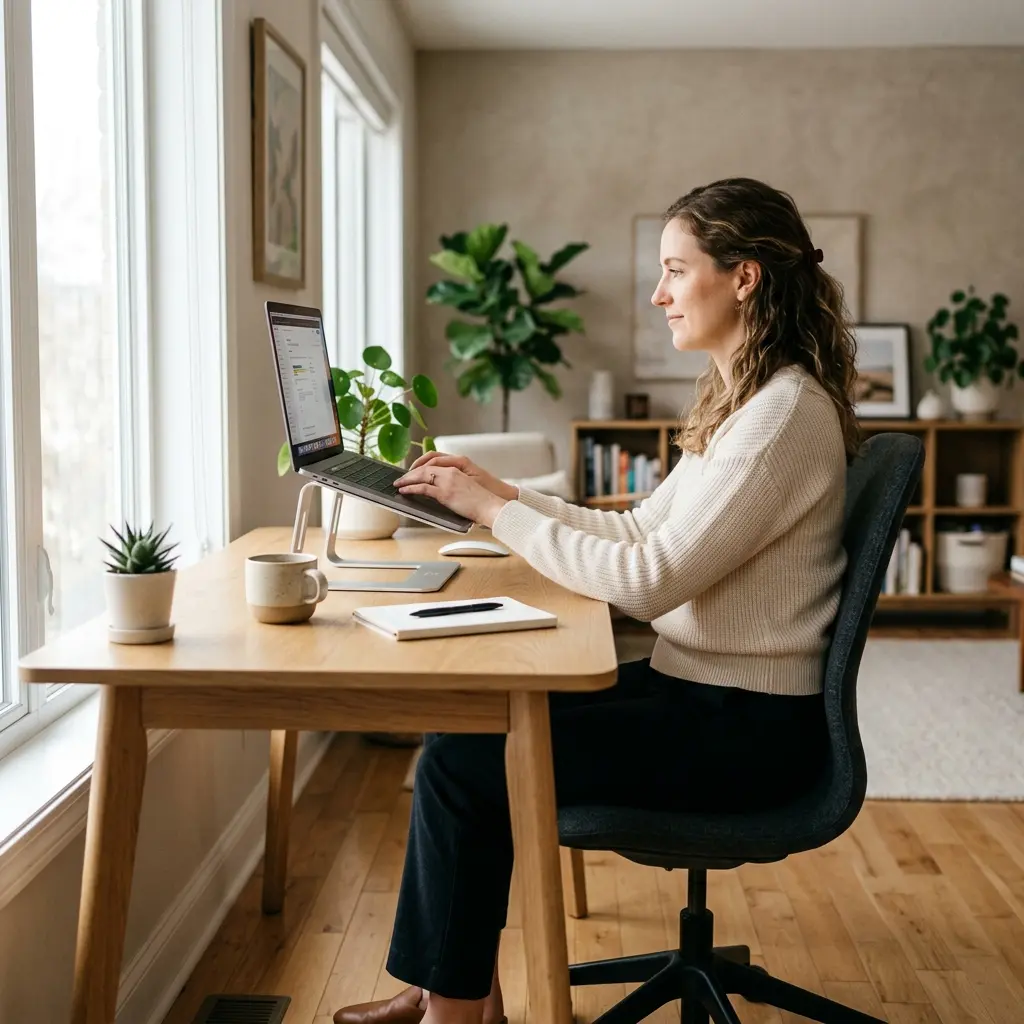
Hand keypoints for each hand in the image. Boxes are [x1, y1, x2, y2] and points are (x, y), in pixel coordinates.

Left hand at [393, 462, 509, 527]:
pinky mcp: (445, 493)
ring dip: (407, 479)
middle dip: (410, 472)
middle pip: (425, 466)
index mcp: (457, 468)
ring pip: (422, 475)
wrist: (492, 506)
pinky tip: (404, 490)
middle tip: (401, 478)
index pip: (433, 461)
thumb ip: (454, 483)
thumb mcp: (467, 485)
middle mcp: (451, 472)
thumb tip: (440, 489)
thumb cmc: (482, 500)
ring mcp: (448, 482)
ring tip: (399, 484)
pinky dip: (411, 488)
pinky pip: (423, 488)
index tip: (412, 471)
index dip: (420, 465)